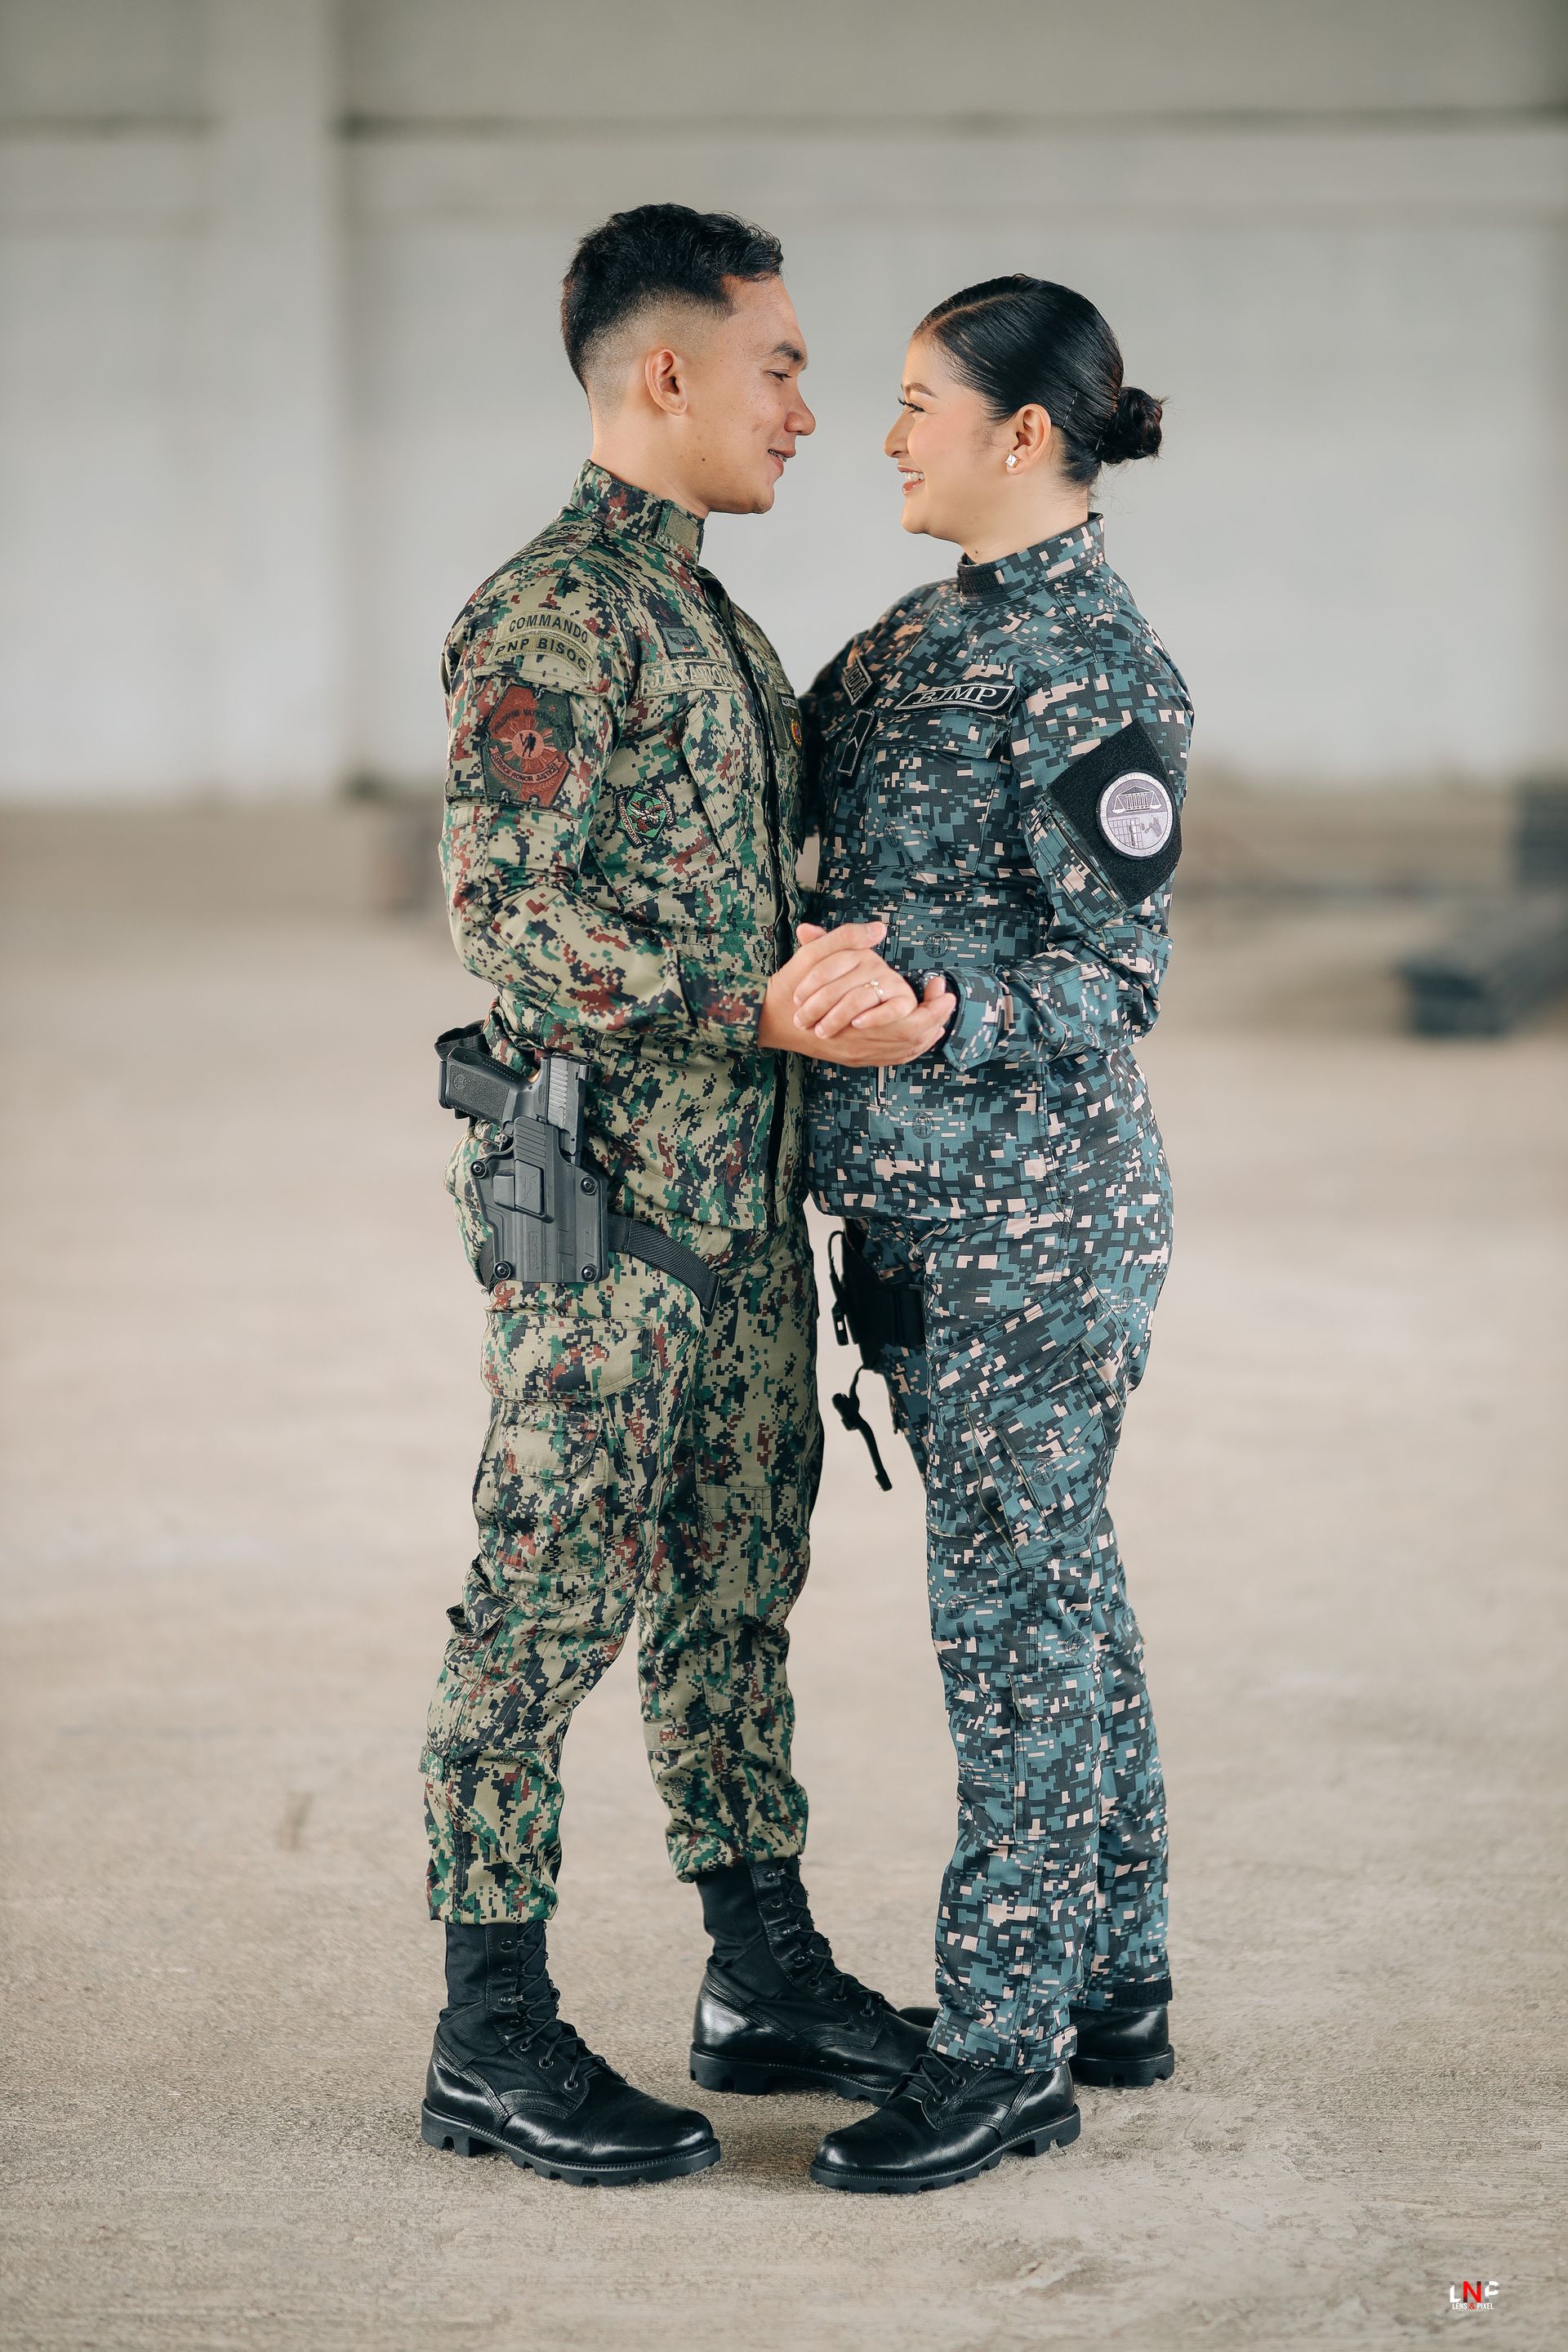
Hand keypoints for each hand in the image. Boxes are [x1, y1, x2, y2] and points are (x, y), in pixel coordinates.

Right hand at [758, 923, 953, 1066]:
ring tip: (940, 1019)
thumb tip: (878, 929)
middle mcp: (858, 1042)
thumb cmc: (788, 988)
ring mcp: (856, 1054)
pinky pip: (889, 1059)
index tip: (941, 986)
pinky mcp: (852, 1058)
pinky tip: (919, 1038)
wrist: (766, 1021)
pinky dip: (909, 1050)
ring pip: (902, 1051)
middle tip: (949, 1002)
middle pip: (911, 1038)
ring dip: (925, 1036)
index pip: (905, 1019)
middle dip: (935, 1019)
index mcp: (854, 1017)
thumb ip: (845, 939)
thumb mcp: (812, 957)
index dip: (929, 1006)